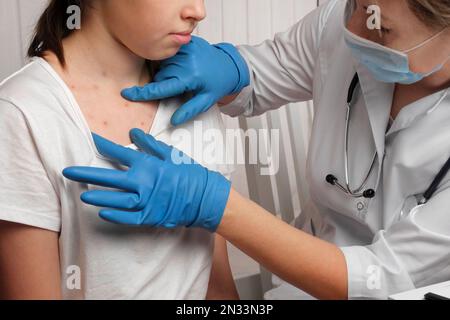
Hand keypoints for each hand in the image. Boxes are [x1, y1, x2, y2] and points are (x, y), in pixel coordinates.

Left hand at [62, 129, 230, 231]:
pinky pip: (128, 218)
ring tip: (82, 195)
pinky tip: (102, 213)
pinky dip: (115, 216)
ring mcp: (146, 201)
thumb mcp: (171, 154)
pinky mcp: (150, 216)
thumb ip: (150, 144)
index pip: (119, 153)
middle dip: (86, 173)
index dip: (102, 144)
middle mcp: (143, 182)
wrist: (205, 197)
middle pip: (109, 178)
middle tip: (68, 172)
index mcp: (148, 164)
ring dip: (98, 197)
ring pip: (115, 200)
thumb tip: (133, 131)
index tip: (89, 138)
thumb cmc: (190, 173)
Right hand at [121, 36, 249, 125]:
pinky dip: (171, 62)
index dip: (142, 93)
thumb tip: (174, 121)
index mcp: (190, 77)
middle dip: (165, 84)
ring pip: (163, 65)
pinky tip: (183, 65)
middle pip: (160, 76)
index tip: (126, 94)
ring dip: (168, 72)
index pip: (161, 88)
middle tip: (181, 86)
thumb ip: (189, 110)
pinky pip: (169, 54)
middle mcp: (186, 61)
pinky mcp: (186, 42)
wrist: (229, 65)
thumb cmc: (217, 84)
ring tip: (184, 75)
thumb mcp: (206, 100)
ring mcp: (185, 49)